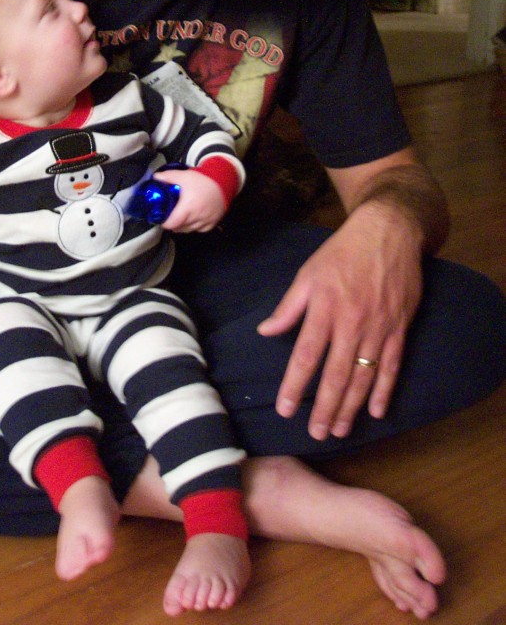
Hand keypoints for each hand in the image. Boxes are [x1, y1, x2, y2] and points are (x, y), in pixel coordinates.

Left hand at [154, 169, 225, 232]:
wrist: (223, 182)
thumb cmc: (202, 180)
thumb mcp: (183, 176)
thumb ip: (168, 177)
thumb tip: (155, 177)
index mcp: (187, 208)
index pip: (172, 224)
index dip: (165, 223)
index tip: (162, 218)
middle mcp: (196, 217)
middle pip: (179, 228)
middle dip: (173, 224)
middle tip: (170, 216)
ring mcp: (205, 222)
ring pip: (189, 230)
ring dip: (183, 226)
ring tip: (180, 218)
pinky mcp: (213, 223)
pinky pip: (200, 230)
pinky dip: (194, 227)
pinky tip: (192, 220)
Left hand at [257, 203, 422, 439]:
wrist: (388, 231)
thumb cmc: (343, 251)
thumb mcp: (308, 273)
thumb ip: (289, 307)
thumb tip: (265, 332)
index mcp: (324, 308)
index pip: (306, 355)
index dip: (295, 385)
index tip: (286, 409)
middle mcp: (352, 322)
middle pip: (336, 374)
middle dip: (324, 407)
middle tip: (315, 433)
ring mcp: (379, 327)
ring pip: (364, 376)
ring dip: (351, 406)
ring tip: (339, 429)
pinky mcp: (399, 327)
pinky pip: (392, 365)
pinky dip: (385, 390)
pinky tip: (376, 411)